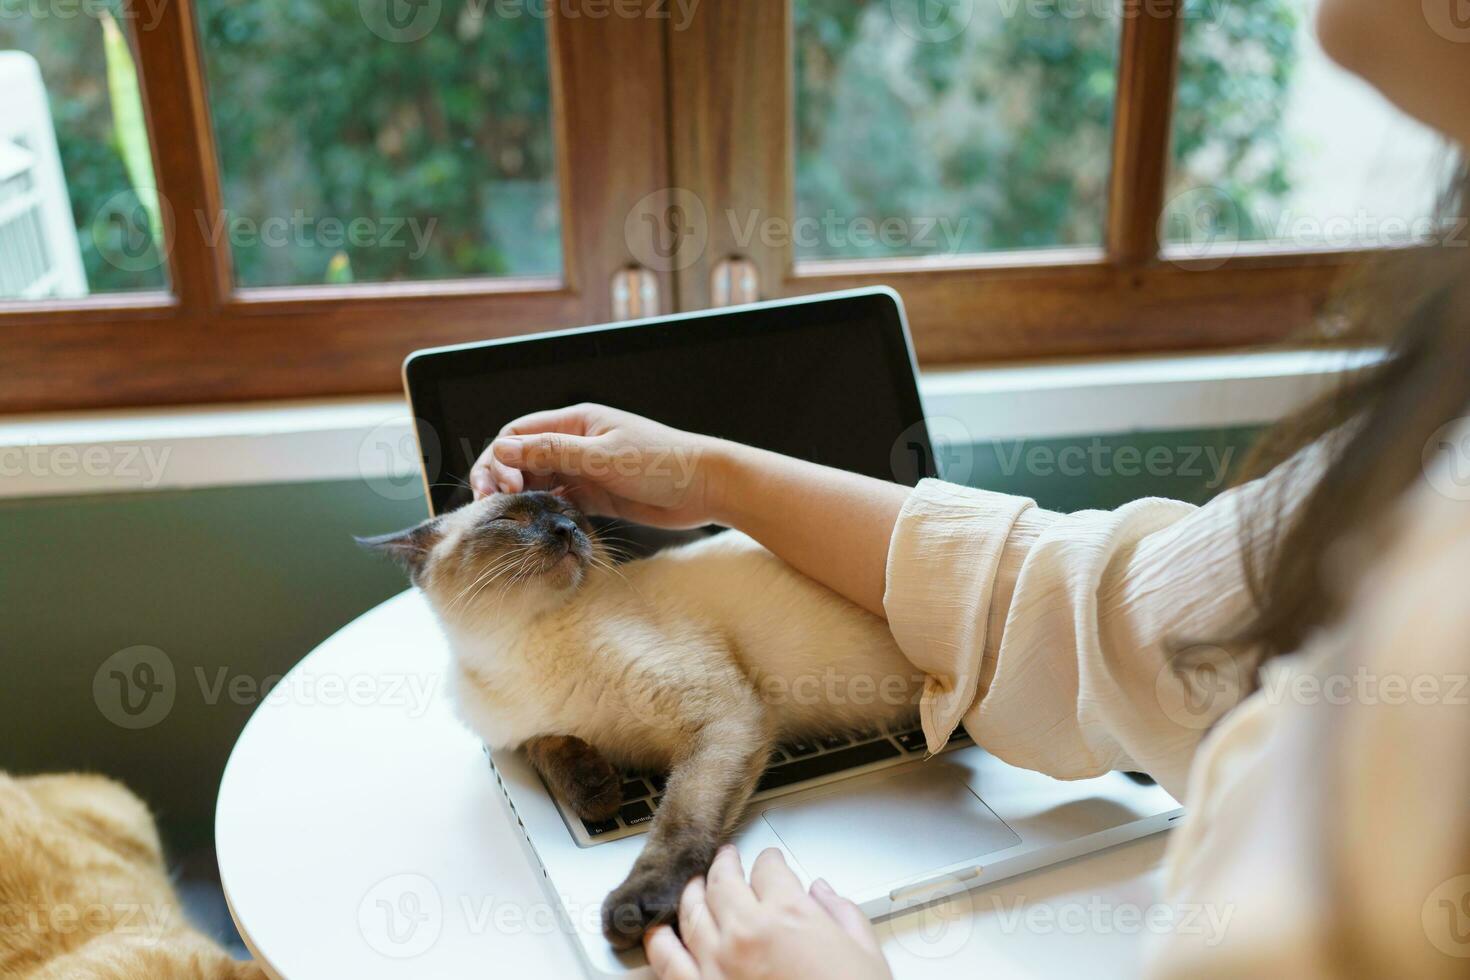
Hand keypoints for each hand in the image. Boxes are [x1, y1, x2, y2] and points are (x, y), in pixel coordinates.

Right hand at [470, 404, 728, 528]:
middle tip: (494, 505)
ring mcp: (586, 470)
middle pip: (523, 458)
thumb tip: (502, 448)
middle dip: (503, 478)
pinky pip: (561, 502)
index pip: (519, 433)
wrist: (706, 487)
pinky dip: (545, 512)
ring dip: (521, 498)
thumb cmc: (661, 461)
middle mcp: (576, 443)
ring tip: (511, 520)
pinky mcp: (597, 496)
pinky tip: (539, 526)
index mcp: (576, 421)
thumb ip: (553, 452)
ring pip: (539, 482)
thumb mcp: (603, 455)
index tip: (503, 485)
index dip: (500, 457)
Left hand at [644, 847, 891, 979]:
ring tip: (696, 885)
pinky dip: (661, 941)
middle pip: (722, 881)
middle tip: (726, 859)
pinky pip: (668, 960)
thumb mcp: (864, 954)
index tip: (769, 862)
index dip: (769, 860)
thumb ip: (842, 915)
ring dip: (693, 892)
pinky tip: (661, 932)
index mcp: (788, 915)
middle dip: (725, 864)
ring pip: (691, 911)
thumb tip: (824, 895)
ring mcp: (716, 964)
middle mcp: (745, 933)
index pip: (769, 869)